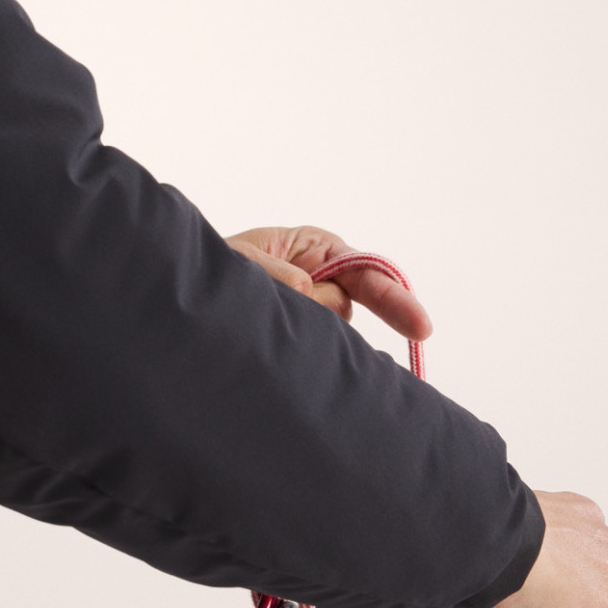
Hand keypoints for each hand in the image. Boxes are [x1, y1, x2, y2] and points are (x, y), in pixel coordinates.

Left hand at [224, 225, 432, 343]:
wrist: (185, 302)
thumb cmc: (215, 267)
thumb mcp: (238, 258)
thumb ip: (272, 270)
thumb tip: (307, 288)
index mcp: (314, 249)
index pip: (365, 270)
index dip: (394, 296)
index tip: (421, 326)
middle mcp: (321, 281)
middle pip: (351, 305)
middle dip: (351, 317)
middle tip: (382, 334)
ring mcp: (311, 314)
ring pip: (330, 332)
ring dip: (310, 334)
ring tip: (268, 328)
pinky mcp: (300, 342)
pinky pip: (317, 352)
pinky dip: (307, 356)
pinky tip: (287, 357)